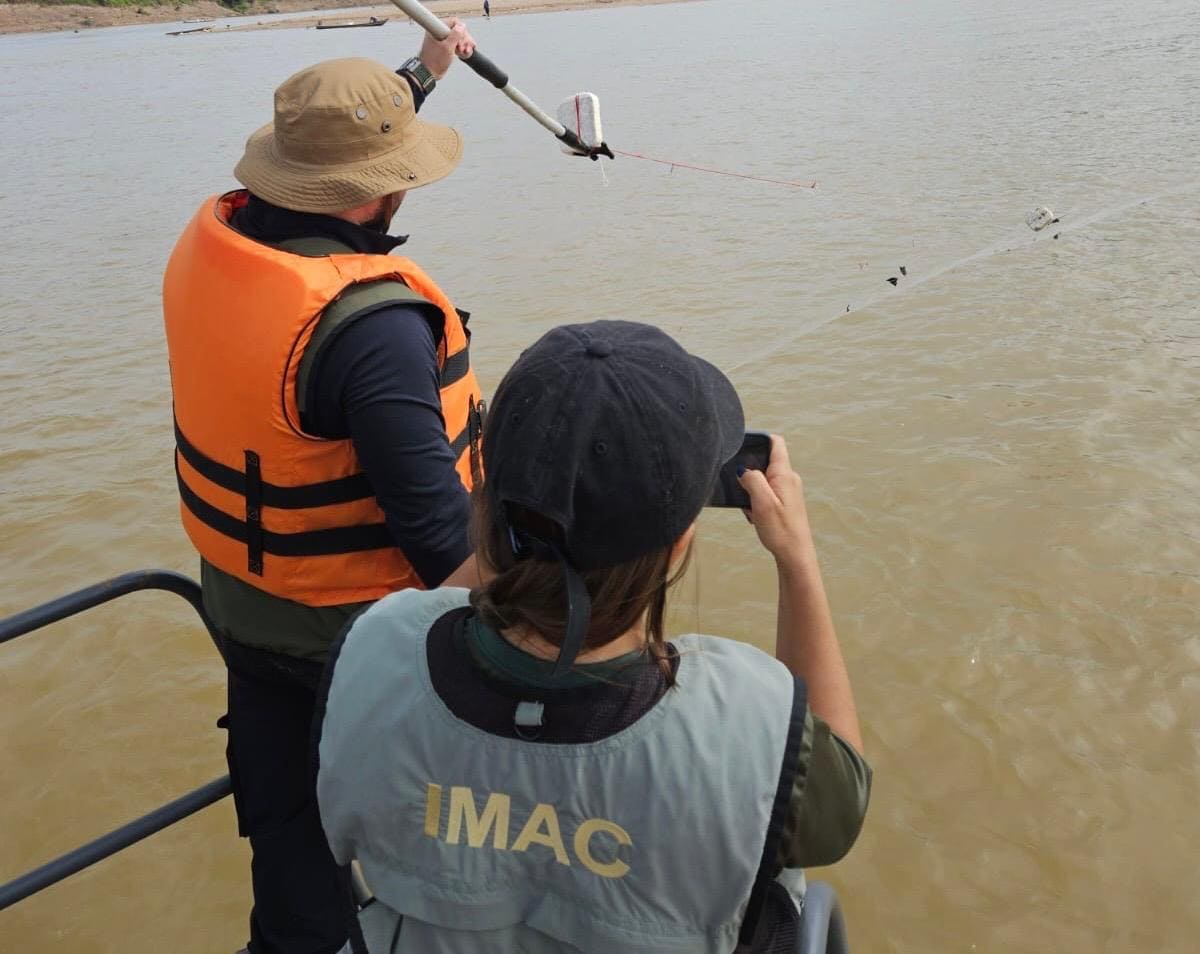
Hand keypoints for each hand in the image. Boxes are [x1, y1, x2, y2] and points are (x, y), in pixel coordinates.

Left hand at [419, 17, 476, 79]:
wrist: (430, 72)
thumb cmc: (434, 61)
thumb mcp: (447, 47)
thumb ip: (455, 35)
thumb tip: (462, 26)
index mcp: (437, 29)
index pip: (454, 22)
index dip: (461, 30)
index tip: (462, 40)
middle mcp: (439, 32)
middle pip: (457, 30)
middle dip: (463, 39)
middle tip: (463, 48)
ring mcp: (443, 39)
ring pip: (458, 37)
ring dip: (464, 44)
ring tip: (465, 51)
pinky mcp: (445, 46)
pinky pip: (456, 43)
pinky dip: (461, 47)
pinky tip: (464, 52)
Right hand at [738, 435, 817, 568]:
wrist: (795, 555)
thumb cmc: (781, 530)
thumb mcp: (762, 502)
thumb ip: (752, 479)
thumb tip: (743, 469)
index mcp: (784, 474)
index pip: (775, 443)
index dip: (760, 438)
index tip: (743, 444)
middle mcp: (788, 479)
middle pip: (765, 462)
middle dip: (749, 471)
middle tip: (740, 487)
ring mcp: (787, 491)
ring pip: (763, 480)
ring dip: (751, 490)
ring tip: (749, 507)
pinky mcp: (784, 503)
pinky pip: (765, 494)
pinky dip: (756, 501)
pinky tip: (754, 516)